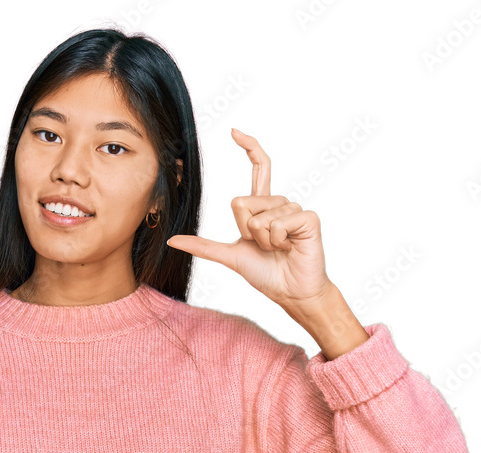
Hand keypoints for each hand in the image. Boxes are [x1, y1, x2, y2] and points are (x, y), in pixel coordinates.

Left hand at [166, 128, 333, 311]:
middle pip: (242, 202)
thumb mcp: (230, 257)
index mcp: (263, 207)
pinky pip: (278, 223)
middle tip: (264, 247)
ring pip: (259, 216)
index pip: (259, 168)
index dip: (249, 148)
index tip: (234, 132)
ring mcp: (295, 209)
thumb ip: (204, 246)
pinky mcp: (308, 219)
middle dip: (246, 231)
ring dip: (263, 240)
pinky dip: (277, 241)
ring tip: (278, 249)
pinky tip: (289, 247)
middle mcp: (279, 203)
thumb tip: (172, 240)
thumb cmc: (267, 274)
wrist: (292, 293)